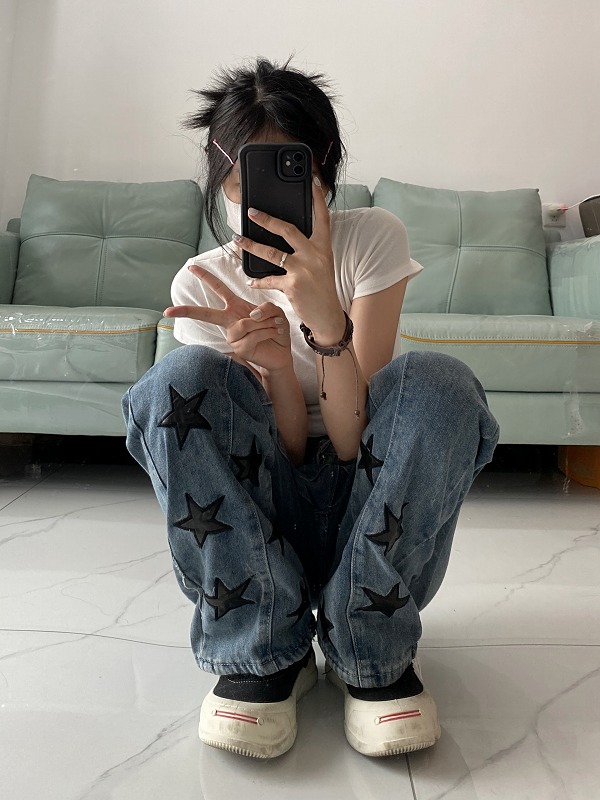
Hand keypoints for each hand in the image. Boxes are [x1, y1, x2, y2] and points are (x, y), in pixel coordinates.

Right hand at [164, 264, 292, 373]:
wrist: (281, 353)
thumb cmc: (275, 330)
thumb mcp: (274, 311)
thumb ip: (266, 307)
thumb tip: (253, 315)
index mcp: (235, 307)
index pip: (219, 289)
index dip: (205, 277)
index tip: (190, 267)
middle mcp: (230, 321)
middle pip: (207, 313)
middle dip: (188, 311)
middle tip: (169, 311)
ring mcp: (232, 336)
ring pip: (248, 323)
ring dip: (267, 323)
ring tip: (275, 326)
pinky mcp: (239, 348)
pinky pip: (255, 334)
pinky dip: (269, 331)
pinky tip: (274, 334)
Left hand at [233, 177, 346, 344]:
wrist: (327, 316)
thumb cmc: (322, 289)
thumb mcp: (321, 264)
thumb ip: (308, 249)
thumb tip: (286, 234)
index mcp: (323, 247)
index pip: (322, 218)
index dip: (317, 199)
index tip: (312, 182)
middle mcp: (314, 255)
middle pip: (288, 230)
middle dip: (267, 219)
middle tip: (251, 212)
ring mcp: (303, 270)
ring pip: (272, 253)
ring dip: (251, 245)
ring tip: (238, 240)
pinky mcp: (292, 286)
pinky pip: (269, 279)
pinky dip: (258, 280)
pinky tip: (250, 280)